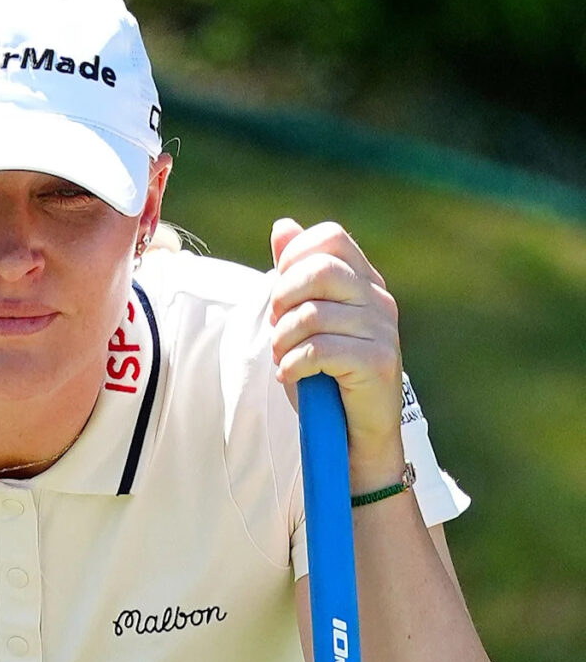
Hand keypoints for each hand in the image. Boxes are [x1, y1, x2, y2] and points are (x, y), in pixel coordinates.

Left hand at [269, 218, 404, 488]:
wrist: (354, 435)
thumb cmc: (326, 376)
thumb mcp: (304, 319)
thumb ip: (295, 273)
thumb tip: (283, 226)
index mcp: (363, 282)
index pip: (331, 238)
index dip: (294, 257)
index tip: (282, 294)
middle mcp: (378, 300)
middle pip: (319, 269)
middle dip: (283, 298)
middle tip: (279, 327)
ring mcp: (382, 331)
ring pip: (311, 314)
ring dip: (283, 340)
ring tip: (285, 358)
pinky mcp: (377, 363)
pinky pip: (319, 350)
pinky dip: (294, 365)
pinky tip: (293, 376)